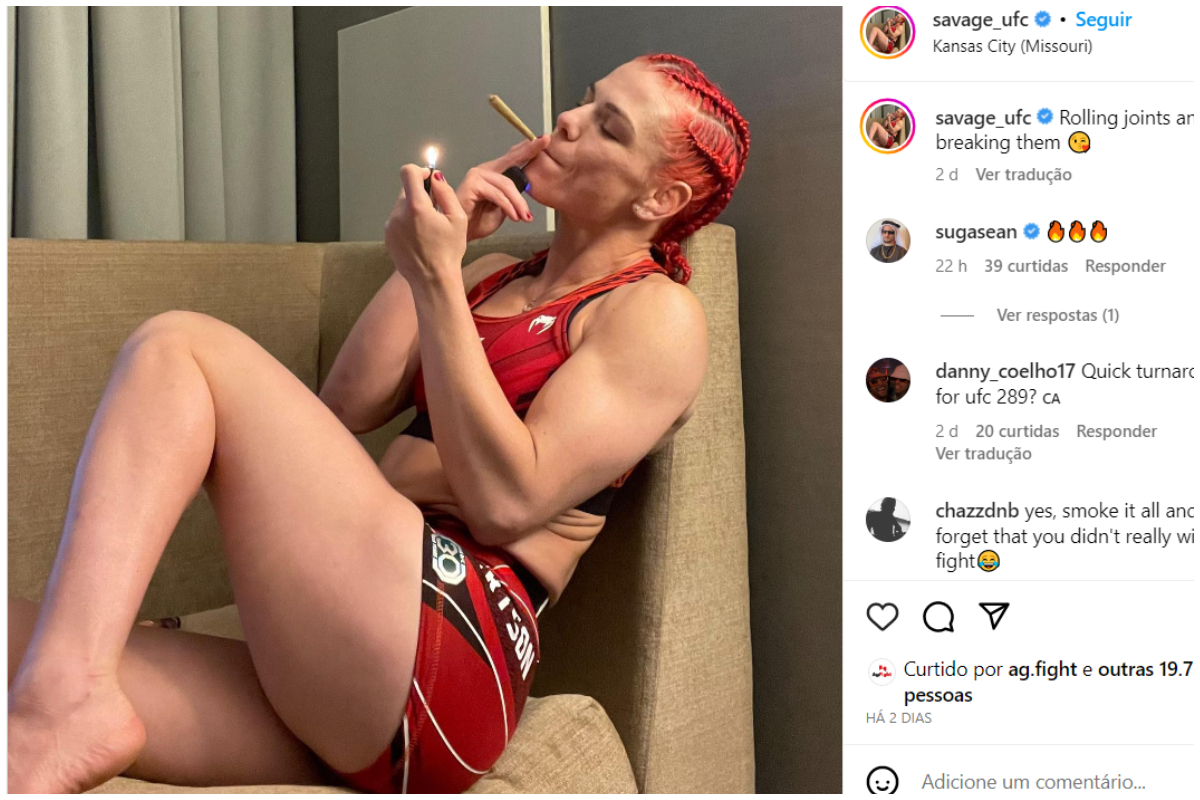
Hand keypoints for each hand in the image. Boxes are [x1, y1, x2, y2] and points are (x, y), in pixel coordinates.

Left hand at [384, 165, 467, 286]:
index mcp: (417, 207)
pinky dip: (407, 223)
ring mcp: (390, 226)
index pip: (408, 172)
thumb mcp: (458, 219)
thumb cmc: (449, 252)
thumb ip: (446, 192)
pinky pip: (397, 221)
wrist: (432, 280)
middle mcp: (399, 214)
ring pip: (401, 206)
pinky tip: (419, 238)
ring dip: (414, 210)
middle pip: (406, 190)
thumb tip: (435, 177)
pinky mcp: (387, 236)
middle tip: (435, 211)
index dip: (419, 171)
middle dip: (420, 195)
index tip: (427, 179)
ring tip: (428, 229)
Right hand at [457, 135, 550, 240]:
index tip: (543, 139)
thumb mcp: (504, 207)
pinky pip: (497, 193)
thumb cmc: (480, 221)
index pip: (512, 158)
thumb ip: (513, 195)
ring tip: (525, 217)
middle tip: (544, 143)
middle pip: (511, 161)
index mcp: (493, 173)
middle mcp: (485, 170)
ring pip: (506, 184)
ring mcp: (477, 175)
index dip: (528, 148)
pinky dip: (508, 206)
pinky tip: (514, 217)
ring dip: (518, 203)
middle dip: (529, 152)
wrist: (463, 234)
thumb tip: (527, 188)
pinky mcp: (472, 183)